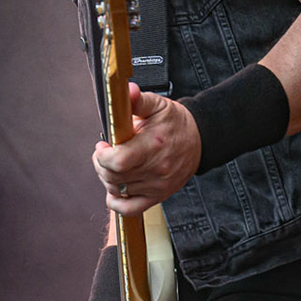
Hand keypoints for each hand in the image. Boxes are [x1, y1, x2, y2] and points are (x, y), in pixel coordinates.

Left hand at [93, 83, 200, 213]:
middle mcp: (156, 169)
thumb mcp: (158, 105)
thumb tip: (128, 90)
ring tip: (113, 165)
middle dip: (101, 164)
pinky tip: (114, 189)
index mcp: (154, 145)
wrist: (199, 140)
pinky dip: (117, 203)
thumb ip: (138, 100)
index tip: (102, 146)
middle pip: (114, 178)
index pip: (119, 161)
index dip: (102, 156)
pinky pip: (131, 209)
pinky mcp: (158, 196)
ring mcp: (158, 186)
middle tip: (104, 153)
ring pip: (119, 191)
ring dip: (108, 179)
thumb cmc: (175, 123)